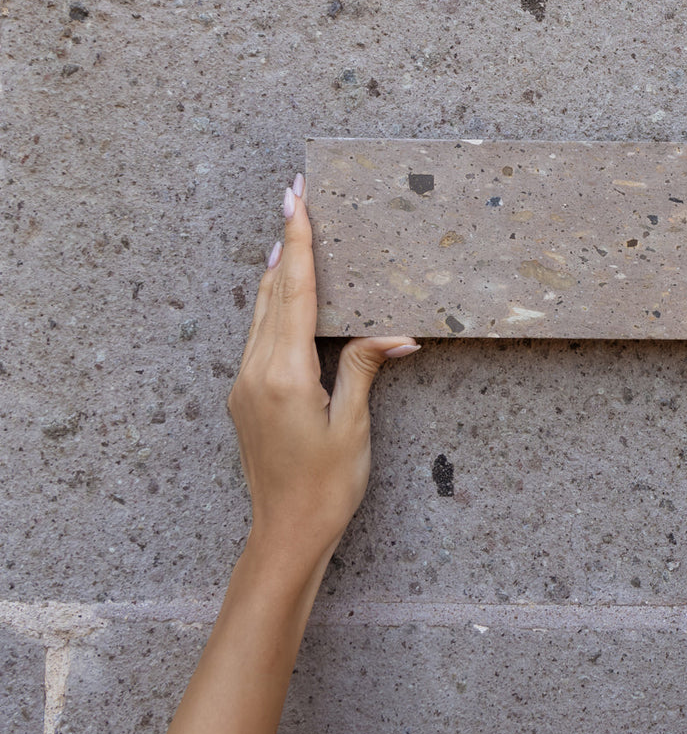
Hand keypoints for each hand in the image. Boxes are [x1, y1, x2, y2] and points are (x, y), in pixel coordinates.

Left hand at [227, 173, 420, 580]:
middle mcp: (256, 372)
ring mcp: (244, 385)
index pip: (296, 292)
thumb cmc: (326, 488)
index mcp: (285, 374)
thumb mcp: (354, 426)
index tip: (298, 200)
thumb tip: (395, 332)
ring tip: (291, 235)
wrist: (285, 534)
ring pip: (261, 313)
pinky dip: (273, 305)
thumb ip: (365, 369)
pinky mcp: (245, 397)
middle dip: (287, 243)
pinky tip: (283, 294)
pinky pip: (258, 336)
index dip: (301, 242)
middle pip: (273, 293)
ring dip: (278, 272)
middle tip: (294, 198)